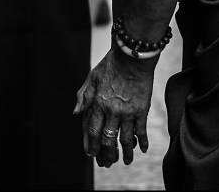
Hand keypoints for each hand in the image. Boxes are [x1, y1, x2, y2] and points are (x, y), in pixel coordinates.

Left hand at [73, 48, 154, 168]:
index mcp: (97, 102)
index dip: (90, 145)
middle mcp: (111, 110)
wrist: (131, 56)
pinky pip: (141, 131)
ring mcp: (127, 112)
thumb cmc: (110, 65)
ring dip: (124, 153)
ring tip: (125, 161)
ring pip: (124, 140)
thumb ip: (83, 96)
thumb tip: (76, 113)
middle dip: (106, 155)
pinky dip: (142, 143)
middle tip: (106, 164)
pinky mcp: (141, 110)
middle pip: (107, 139)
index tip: (90, 154)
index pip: (91, 130)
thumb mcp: (91, 77)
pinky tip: (142, 149)